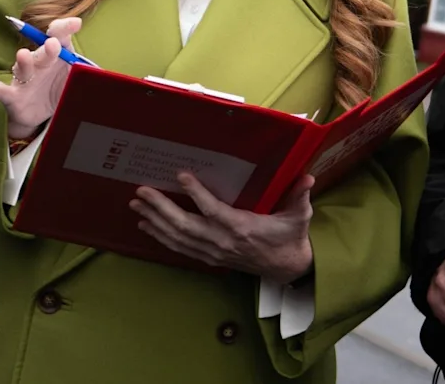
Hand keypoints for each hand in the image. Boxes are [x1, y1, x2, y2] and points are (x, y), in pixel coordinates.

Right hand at [0, 17, 81, 141]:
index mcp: (57, 56)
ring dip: (23, 62)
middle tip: (53, 44)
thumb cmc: (61, 88)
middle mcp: (39, 63)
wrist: (42, 114)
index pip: (59, 37)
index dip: (65, 28)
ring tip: (22, 54)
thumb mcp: (78, 77)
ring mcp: (25, 79)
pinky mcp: (12, 96)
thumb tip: (104, 67)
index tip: (74, 23)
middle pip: (43, 52)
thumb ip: (88, 68)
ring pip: (23, 68)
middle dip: (48, 48)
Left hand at [130, 172, 314, 284]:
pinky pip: (180, 248)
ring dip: (155, 221)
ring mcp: (214, 252)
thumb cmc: (290, 237)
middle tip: (141, 191)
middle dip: (161, 208)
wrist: (287, 268)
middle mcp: (223, 242)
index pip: (214, 211)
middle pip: (186, 226)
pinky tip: (146, 226)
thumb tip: (308, 178)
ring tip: (136, 205)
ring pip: (178, 238)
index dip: (197, 194)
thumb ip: (300, 196)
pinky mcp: (210, 258)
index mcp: (243, 228)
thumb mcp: (300, 216)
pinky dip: (161, 237)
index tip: (181, 176)